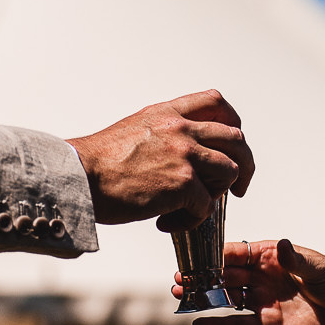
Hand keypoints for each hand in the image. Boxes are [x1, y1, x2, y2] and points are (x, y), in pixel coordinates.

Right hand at [68, 89, 253, 229]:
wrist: (79, 176)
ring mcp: (184, 155)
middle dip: (244, 166)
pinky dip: (192, 220)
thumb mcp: (137, 129)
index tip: (231, 147)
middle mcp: (181, 129)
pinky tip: (167, 223)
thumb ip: (165, 133)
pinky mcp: (182, 184)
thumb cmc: (101, 162)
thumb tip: (186, 152)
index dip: (232, 123)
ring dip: (215, 195)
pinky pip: (206, 206)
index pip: (216, 102)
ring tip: (189, 208)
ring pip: (229, 172)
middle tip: (238, 189)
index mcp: (169, 113)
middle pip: (236, 139)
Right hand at [182, 238, 324, 324]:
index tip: (198, 254)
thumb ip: (298, 260)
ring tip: (180, 294)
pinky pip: (238, 324)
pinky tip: (198, 323)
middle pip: (226, 275)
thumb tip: (283, 246)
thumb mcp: (320, 268)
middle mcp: (261, 277)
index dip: (218, 254)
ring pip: (226, 298)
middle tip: (180, 276)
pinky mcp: (266, 324)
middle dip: (203, 275)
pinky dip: (218, 324)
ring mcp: (262, 300)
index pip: (238, 252)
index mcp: (271, 256)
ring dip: (204, 296)